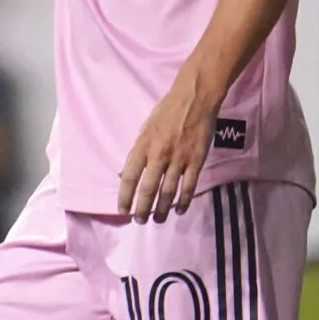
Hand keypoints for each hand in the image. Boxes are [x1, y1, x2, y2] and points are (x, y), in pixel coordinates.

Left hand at [119, 73, 218, 222]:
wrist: (194, 98)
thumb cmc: (166, 111)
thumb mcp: (145, 128)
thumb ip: (137, 152)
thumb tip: (125, 175)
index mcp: (143, 145)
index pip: (129, 177)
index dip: (125, 196)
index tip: (122, 210)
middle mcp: (159, 155)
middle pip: (148, 189)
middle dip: (142, 209)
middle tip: (140, 221)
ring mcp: (179, 159)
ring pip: (168, 192)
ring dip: (162, 210)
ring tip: (158, 220)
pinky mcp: (196, 160)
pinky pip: (189, 186)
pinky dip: (184, 201)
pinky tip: (179, 210)